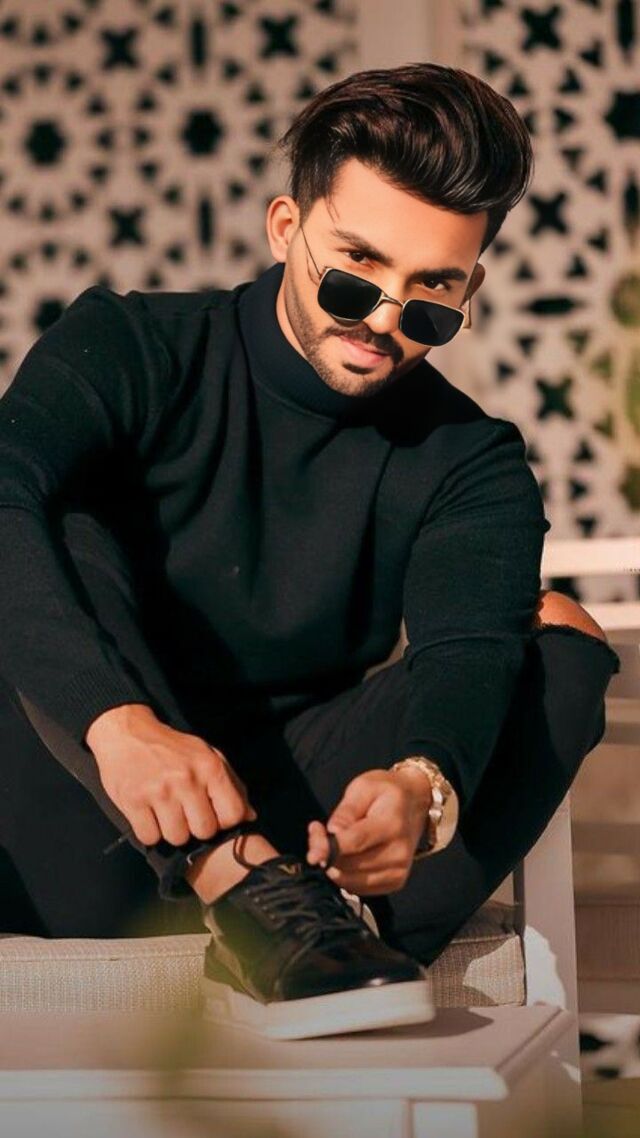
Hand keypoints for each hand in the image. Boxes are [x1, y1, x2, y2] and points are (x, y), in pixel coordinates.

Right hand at [86, 703, 256, 846]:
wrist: (127, 732)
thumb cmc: (172, 748)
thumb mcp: (207, 755)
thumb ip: (231, 784)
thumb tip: (250, 816)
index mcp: (210, 767)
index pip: (233, 814)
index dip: (224, 820)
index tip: (211, 813)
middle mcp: (187, 779)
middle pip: (205, 831)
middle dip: (196, 828)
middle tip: (186, 813)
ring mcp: (159, 791)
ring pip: (177, 838)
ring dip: (172, 831)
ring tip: (166, 812)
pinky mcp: (133, 801)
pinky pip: (149, 837)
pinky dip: (149, 831)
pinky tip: (149, 814)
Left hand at [306, 766, 431, 894]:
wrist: (416, 803)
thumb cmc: (386, 793)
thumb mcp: (363, 787)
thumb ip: (346, 811)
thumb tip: (332, 833)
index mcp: (391, 824)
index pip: (354, 843)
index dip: (328, 850)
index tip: (311, 853)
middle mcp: (398, 852)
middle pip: (349, 864)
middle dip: (326, 853)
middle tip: (318, 833)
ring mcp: (399, 871)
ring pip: (351, 880)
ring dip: (334, 866)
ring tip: (333, 843)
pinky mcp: (395, 882)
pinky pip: (359, 888)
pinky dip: (346, 875)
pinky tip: (346, 857)